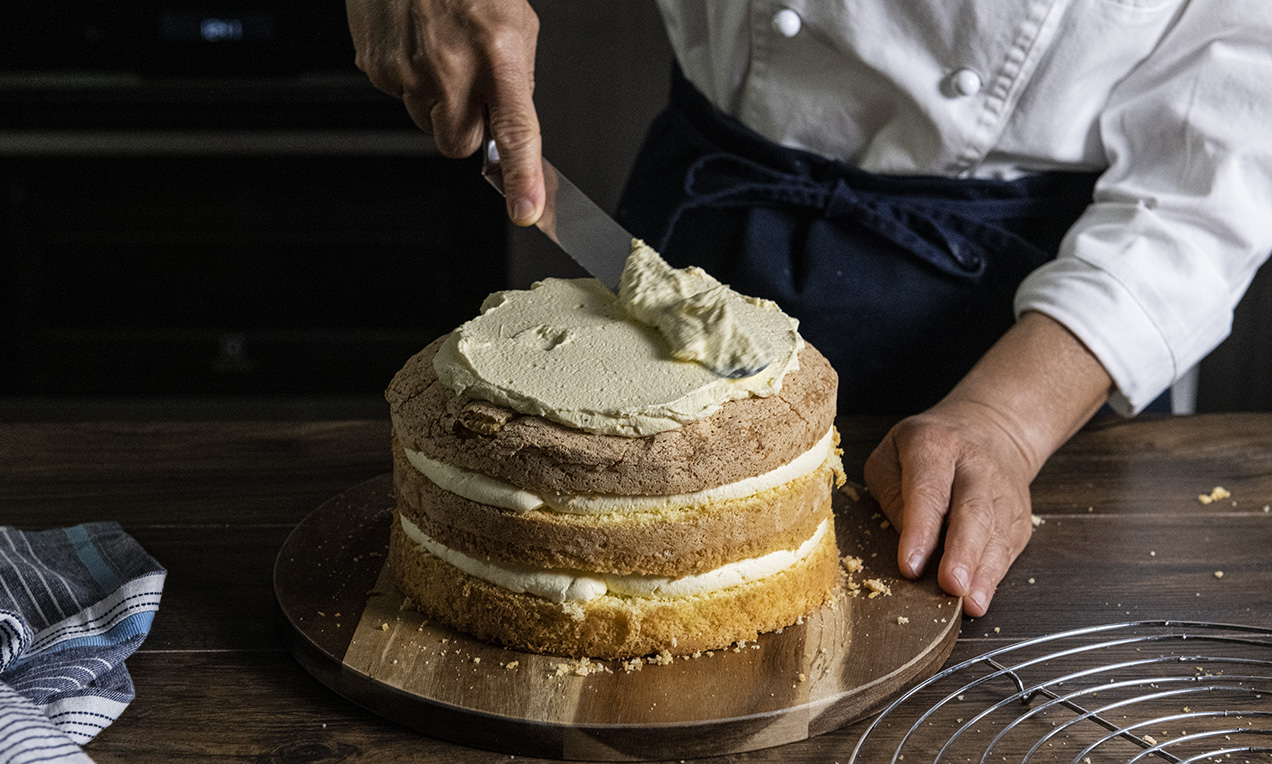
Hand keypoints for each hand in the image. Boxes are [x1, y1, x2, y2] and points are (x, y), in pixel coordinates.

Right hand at [346, 0, 544, 224]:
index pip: (516, 130)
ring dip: (438, 102)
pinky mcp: (376, 67)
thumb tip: (508, 120)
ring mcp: (407, 70)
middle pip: (459, 143)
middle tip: (471, 90)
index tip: (526, 210)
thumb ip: (516, 78)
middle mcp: (451, 67)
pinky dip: (409, 79)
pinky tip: (416, 43)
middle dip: (467, 128)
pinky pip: (399, 96)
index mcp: (497, 53)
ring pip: (427, 122)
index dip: (522, 176)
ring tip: (441, 52)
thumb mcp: (514, 21)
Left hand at [862, 311, 1112, 616]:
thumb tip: (907, 545)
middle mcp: (974, 466)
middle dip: (961, 552)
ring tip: (969, 602)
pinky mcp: (1019, 515)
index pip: (928, 492)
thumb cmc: (927, 450)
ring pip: (996, 533)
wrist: (989, 429)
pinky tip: (981, 597)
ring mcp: (1002, 491)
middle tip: (949, 585)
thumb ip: (893, 498)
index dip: (920, 531)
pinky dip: (995, 574)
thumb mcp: (892, 457)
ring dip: (983, 571)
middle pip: (971, 512)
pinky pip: (1008, 548)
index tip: (910, 566)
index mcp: (934, 446)